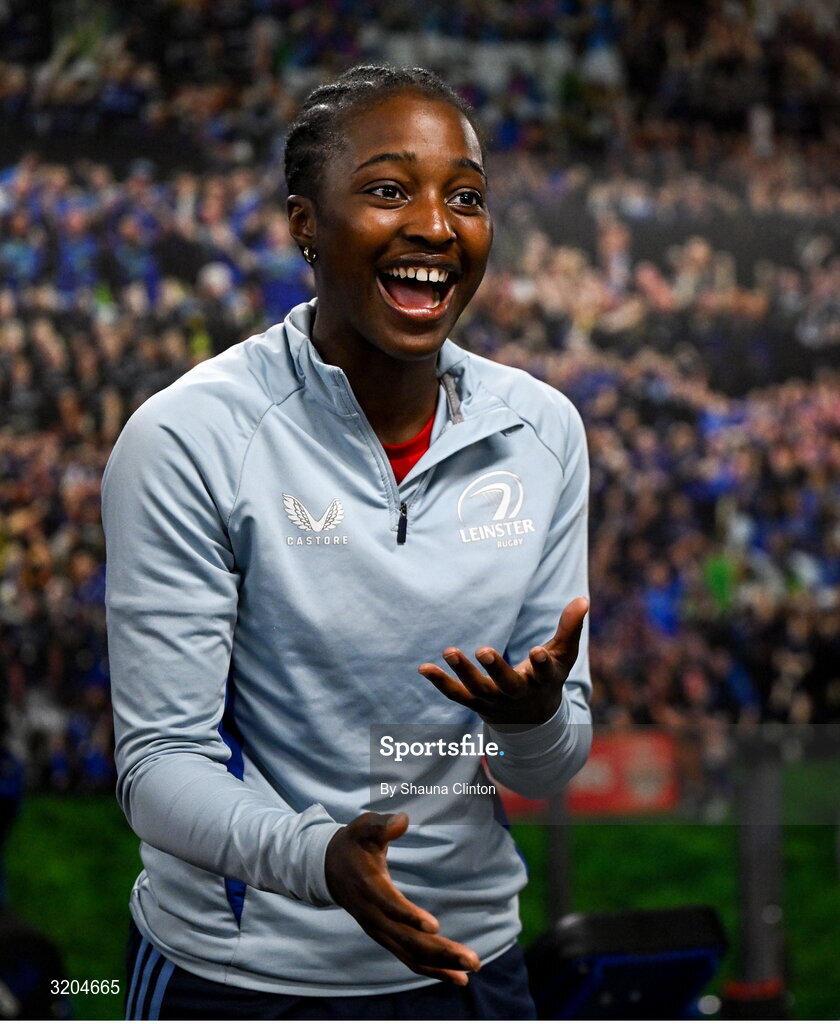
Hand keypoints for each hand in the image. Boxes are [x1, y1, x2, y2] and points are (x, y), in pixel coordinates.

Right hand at [324, 811, 480, 984]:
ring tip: (470, 970)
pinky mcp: (385, 937)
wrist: (330, 868)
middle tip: (472, 960)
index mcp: (369, 886)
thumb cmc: (354, 843)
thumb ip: (381, 824)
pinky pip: (408, 958)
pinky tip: (456, 978)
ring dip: (441, 965)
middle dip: (440, 951)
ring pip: (410, 954)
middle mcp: (373, 915)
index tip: (435, 926)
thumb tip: (402, 821)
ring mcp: (379, 930)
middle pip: (407, 940)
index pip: (390, 905)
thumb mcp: (363, 826)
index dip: (410, 916)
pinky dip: (432, 970)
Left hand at [418, 597, 588, 725]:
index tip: (537, 652)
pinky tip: (423, 668)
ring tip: (450, 651)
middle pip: (507, 685)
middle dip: (496, 670)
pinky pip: (456, 695)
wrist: (532, 721)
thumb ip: (570, 628)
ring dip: (464, 672)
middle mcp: (519, 693)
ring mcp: (496, 701)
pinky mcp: (476, 704)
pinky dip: (440, 683)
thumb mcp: (563, 655)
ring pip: (478, 689)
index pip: (545, 673)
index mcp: (543, 681)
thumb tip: (582, 598)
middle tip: (484, 651)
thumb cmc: (549, 678)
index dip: (542, 664)